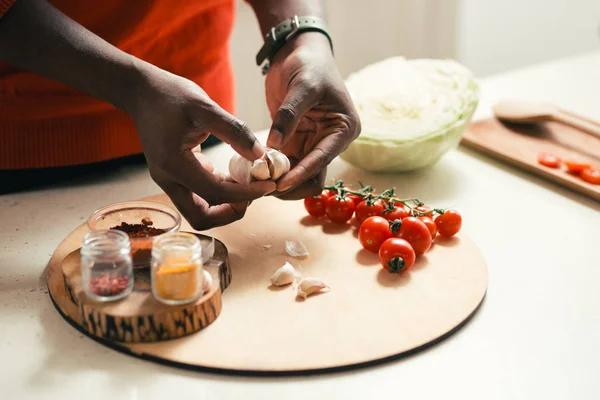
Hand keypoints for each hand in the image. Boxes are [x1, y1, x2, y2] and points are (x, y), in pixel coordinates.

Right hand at [129, 67, 275, 229]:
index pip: (214, 193)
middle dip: (232, 211)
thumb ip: (234, 131)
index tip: (268, 185)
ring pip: (200, 210)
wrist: (143, 92)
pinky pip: (200, 195)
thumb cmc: (171, 95)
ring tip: (248, 184)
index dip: (245, 194)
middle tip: (255, 192)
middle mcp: (168, 180)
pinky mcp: (175, 176)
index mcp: (173, 165)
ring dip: (226, 204)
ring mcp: (169, 180)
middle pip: (202, 217)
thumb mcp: (205, 106)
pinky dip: (220, 192)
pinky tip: (236, 175)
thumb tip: (261, 155)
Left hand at [265, 32, 360, 199]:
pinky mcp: (296, 143)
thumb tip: (274, 146)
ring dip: (279, 180)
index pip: (323, 160)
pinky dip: (271, 171)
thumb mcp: (301, 85)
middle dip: (290, 184)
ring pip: (298, 176)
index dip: (301, 174)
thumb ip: (289, 115)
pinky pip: (285, 165)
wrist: (298, 51)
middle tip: (264, 187)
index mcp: (343, 129)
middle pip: (314, 177)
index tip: (279, 184)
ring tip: (255, 180)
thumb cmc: (308, 64)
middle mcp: (331, 141)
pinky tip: (253, 171)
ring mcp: (313, 144)